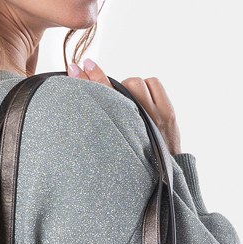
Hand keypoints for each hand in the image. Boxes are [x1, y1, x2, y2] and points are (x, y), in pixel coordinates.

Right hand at [68, 57, 182, 153]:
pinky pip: (153, 83)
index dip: (85, 80)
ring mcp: (155, 116)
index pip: (100, 97)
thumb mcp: (111, 145)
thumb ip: (102, 124)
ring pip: (135, 82)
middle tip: (93, 72)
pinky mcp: (167, 112)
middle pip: (117, 87)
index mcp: (118, 134)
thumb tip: (88, 97)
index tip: (74, 68)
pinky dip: (147, 86)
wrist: (160, 175)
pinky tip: (144, 97)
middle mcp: (138, 123)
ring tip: (128, 99)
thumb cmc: (133, 160)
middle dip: (105, 82)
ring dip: (129, 86)